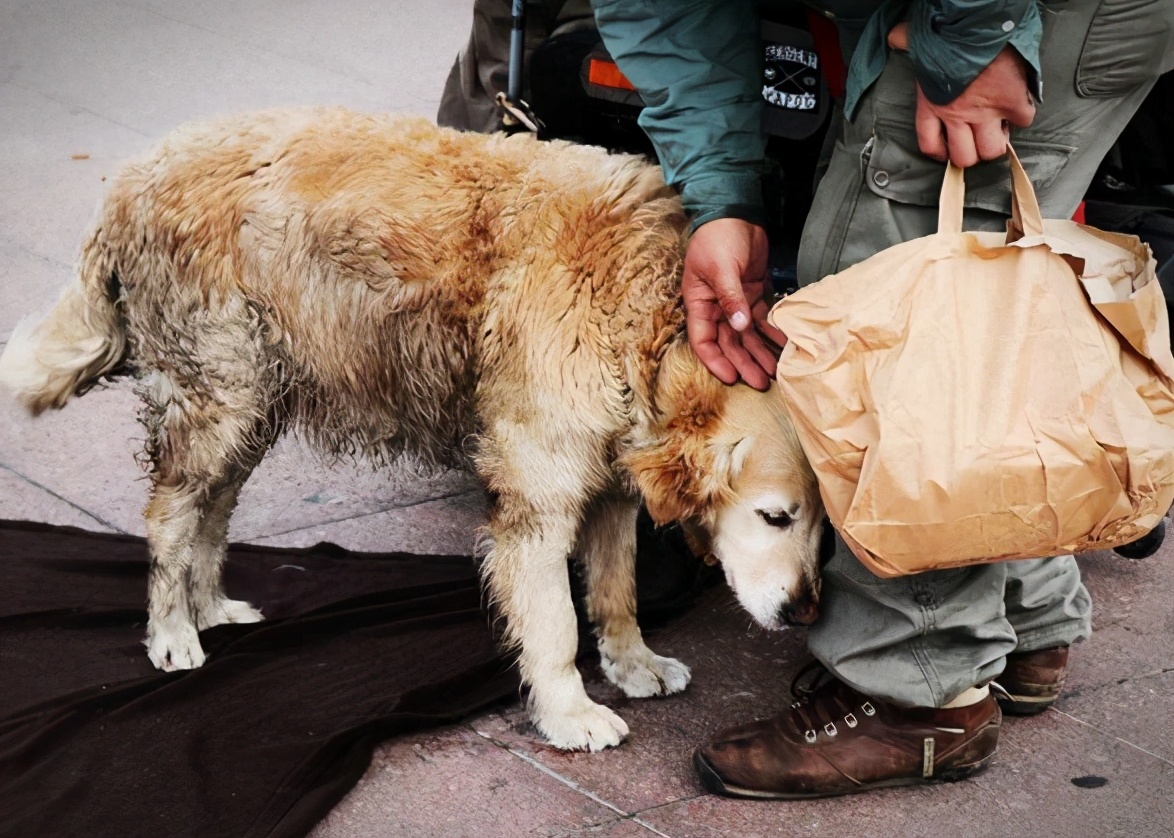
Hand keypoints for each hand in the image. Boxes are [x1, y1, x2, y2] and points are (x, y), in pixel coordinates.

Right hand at [681, 218, 786, 390]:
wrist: (736, 213)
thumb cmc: (718, 238)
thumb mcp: (720, 268)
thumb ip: (730, 298)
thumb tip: (739, 326)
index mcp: (700, 303)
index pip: (703, 340)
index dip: (716, 361)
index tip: (731, 378)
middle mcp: (716, 308)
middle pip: (729, 343)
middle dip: (744, 363)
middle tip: (760, 382)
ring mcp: (736, 303)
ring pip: (747, 336)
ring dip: (759, 353)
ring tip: (774, 373)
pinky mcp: (754, 294)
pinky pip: (763, 319)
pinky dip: (773, 332)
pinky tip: (784, 346)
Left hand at [888, 23, 1036, 166]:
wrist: (980, 25)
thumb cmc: (948, 33)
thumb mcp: (918, 43)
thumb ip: (906, 43)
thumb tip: (894, 37)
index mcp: (932, 105)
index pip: (929, 144)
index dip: (940, 152)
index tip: (947, 149)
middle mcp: (956, 115)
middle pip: (963, 157)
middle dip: (971, 154)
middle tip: (977, 141)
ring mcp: (986, 111)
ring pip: (991, 150)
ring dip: (996, 143)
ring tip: (998, 129)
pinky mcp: (1011, 102)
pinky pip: (1022, 122)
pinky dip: (1022, 116)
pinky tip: (1018, 106)